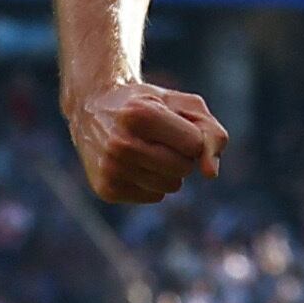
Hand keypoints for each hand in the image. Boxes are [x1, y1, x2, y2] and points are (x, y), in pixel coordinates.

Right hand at [66, 78, 226, 204]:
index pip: (195, 145)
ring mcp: (110, 169)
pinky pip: (155, 197)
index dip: (190, 135)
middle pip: (184, 168)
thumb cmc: (149, 105)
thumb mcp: (184, 105)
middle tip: (157, 138)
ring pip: (171, 186)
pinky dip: (151, 183)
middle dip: (180, 154)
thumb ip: (211, 133)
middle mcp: (120, 143)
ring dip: (168, 170)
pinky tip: (133, 164)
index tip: (170, 122)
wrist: (92, 110)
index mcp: (139, 115)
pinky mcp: (107, 190)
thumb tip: (210, 173)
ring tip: (145, 150)